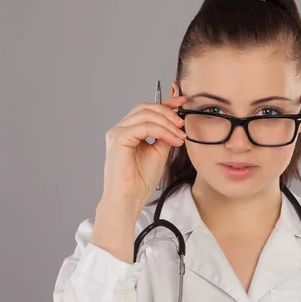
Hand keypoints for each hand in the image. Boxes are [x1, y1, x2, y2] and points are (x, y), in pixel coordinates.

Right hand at [102, 92, 187, 207]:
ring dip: (168, 123)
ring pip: (146, 115)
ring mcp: (117, 132)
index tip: (183, 102)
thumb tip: (177, 123)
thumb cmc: (140, 181)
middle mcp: (121, 129)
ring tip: (180, 135)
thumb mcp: (159, 152)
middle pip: (146, 107)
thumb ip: (164, 136)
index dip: (166, 103)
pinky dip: (162, 131)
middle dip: (168, 112)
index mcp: (129, 131)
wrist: (129, 199)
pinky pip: (145, 127)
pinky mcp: (118, 138)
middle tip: (183, 123)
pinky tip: (173, 140)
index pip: (147, 110)